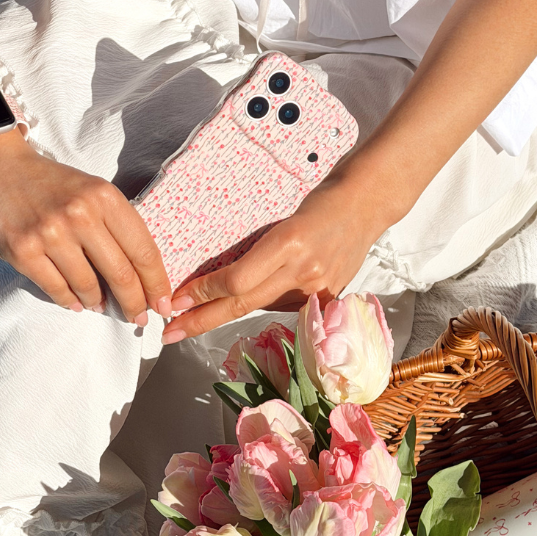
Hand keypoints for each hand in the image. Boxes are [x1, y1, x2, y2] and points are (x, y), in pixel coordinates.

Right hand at [0, 127, 171, 321]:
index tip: (164, 304)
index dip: (157, 283)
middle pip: (122, 274)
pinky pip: (56, 288)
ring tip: (101, 305)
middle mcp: (81, 215)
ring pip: (89, 286)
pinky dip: (70, 301)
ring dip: (99, 303)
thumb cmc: (46, 181)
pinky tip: (76, 303)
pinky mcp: (22, 250)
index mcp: (105, 198)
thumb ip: (114, 225)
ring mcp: (50, 234)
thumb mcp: (91, 191)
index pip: (144, 250)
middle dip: (135, 303)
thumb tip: (138, 273)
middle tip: (139, 318)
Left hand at [162, 176, 385, 342]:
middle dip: (201, 320)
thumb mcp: (284, 220)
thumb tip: (224, 283)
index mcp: (289, 243)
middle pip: (242, 304)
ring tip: (199, 318)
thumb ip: (259, 254)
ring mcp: (318, 288)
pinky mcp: (328, 299)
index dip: (204, 293)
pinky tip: (256, 297)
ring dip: (228, 314)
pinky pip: (284, 308)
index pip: (237, 280)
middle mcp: (303, 270)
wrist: (365, 205)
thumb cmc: (322, 202)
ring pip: (261, 308)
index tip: (178, 299)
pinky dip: (264, 304)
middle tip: (170, 332)